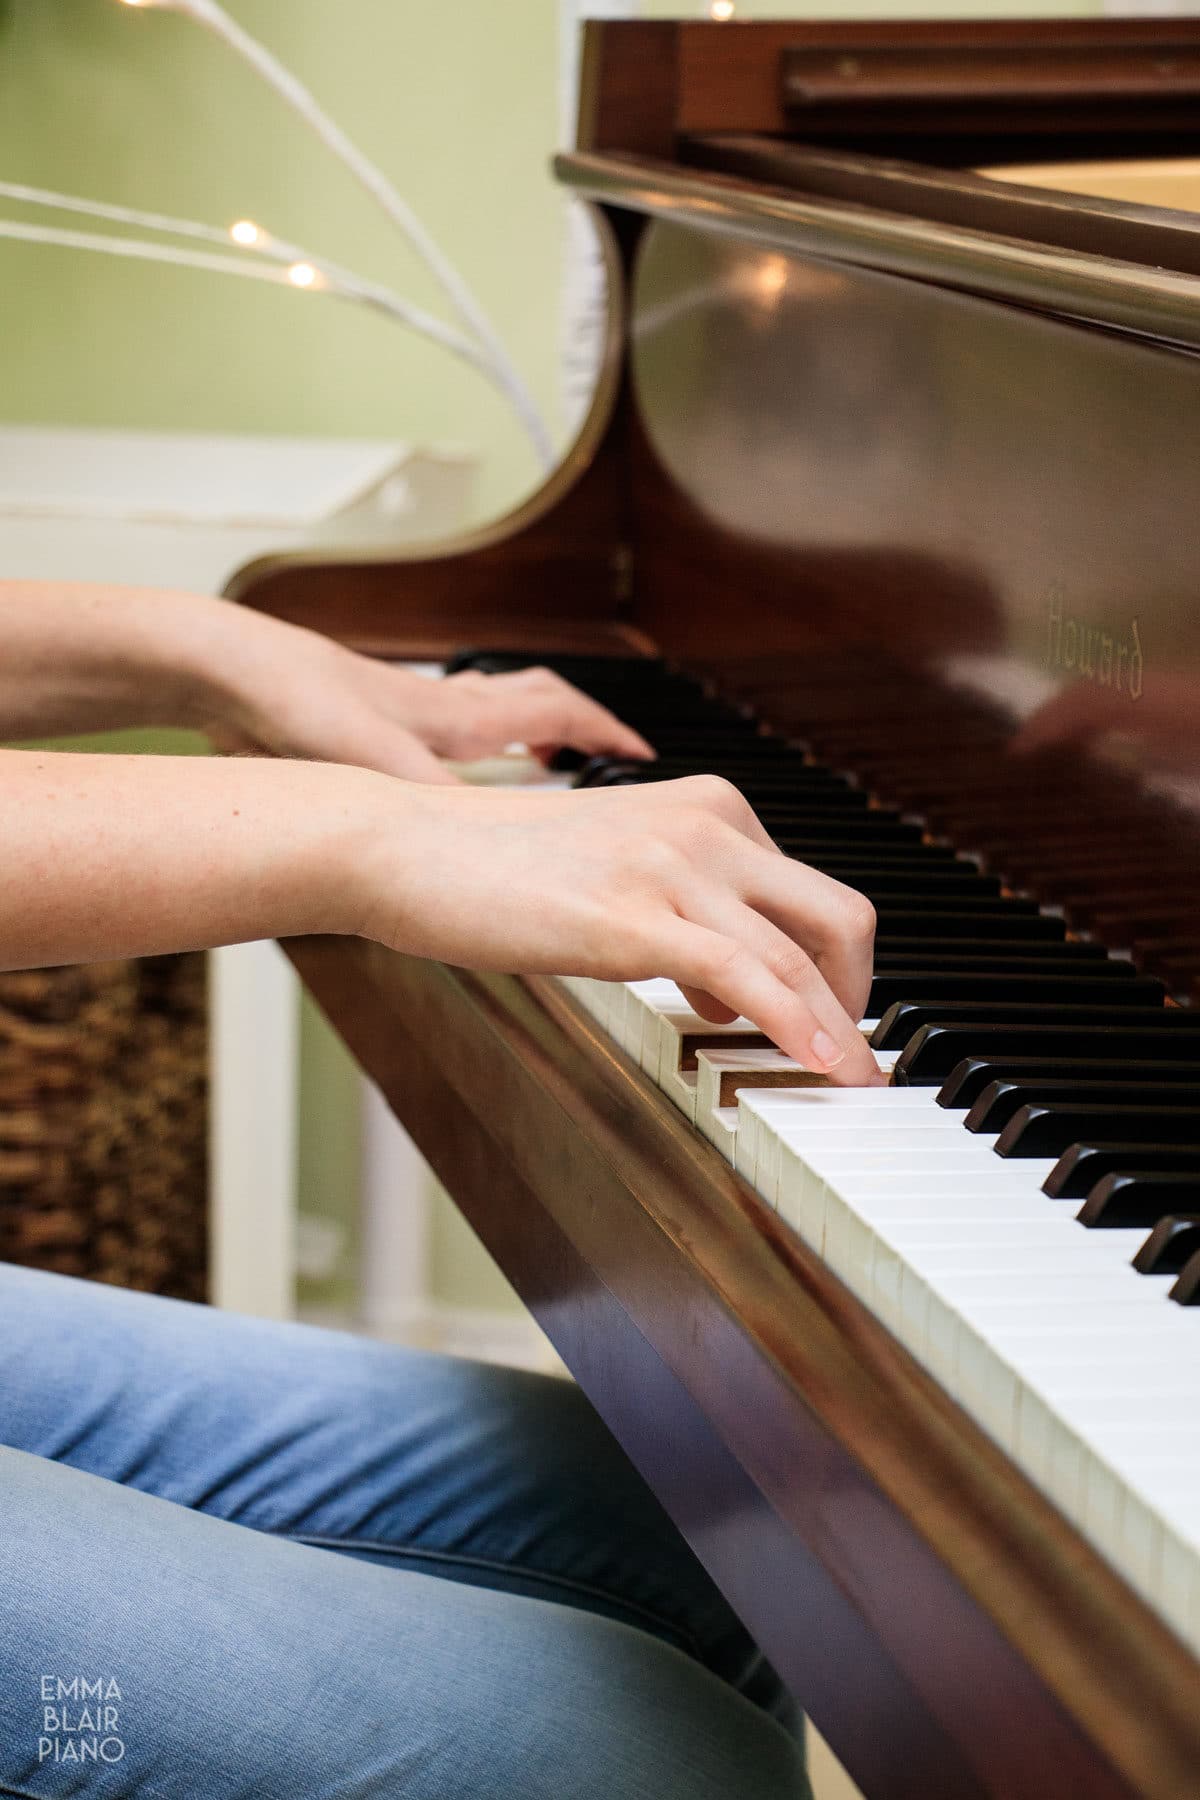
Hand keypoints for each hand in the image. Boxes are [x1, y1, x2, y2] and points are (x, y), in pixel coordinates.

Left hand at [206, 613, 651, 781]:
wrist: (228, 670)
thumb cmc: (299, 703)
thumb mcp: (379, 763)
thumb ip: (440, 802)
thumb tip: (504, 845)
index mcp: (461, 715)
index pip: (560, 711)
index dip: (609, 735)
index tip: (645, 757)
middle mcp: (442, 707)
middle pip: (534, 698)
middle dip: (577, 723)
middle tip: (602, 755)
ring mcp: (404, 711)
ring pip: (487, 709)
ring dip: (522, 730)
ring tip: (541, 764)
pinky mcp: (367, 723)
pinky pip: (438, 728)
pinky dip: (461, 749)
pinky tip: (442, 780)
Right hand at [347, 773, 882, 1084]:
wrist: (406, 846)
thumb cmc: (491, 864)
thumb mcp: (613, 871)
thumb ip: (681, 915)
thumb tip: (731, 992)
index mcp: (708, 806)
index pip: (810, 891)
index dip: (835, 967)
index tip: (837, 1017)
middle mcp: (707, 824)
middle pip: (837, 915)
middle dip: (859, 994)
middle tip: (853, 1053)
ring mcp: (673, 867)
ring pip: (801, 954)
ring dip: (839, 1028)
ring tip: (852, 1081)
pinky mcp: (635, 918)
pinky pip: (748, 975)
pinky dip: (796, 1026)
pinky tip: (816, 1064)